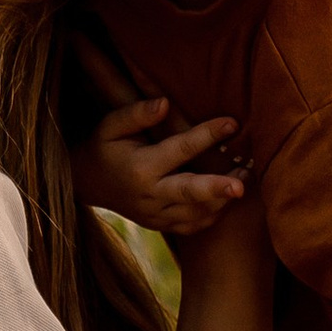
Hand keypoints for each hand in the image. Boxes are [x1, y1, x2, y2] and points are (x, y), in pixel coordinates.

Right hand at [72, 94, 245, 235]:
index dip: (206, 135)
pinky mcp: (161, 226)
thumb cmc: (104, 146)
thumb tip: (165, 103)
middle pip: (188, 193)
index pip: (179, 149)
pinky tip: (228, 199)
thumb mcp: (110, 126)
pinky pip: (192, 227)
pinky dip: (213, 216)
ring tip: (246, 179)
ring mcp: (155, 215)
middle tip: (241, 184)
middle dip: (216, 189)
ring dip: (223, 200)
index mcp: (140, 168)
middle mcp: (149, 195)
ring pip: (196, 214)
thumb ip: (136, 114)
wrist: (86, 183)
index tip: (232, 123)